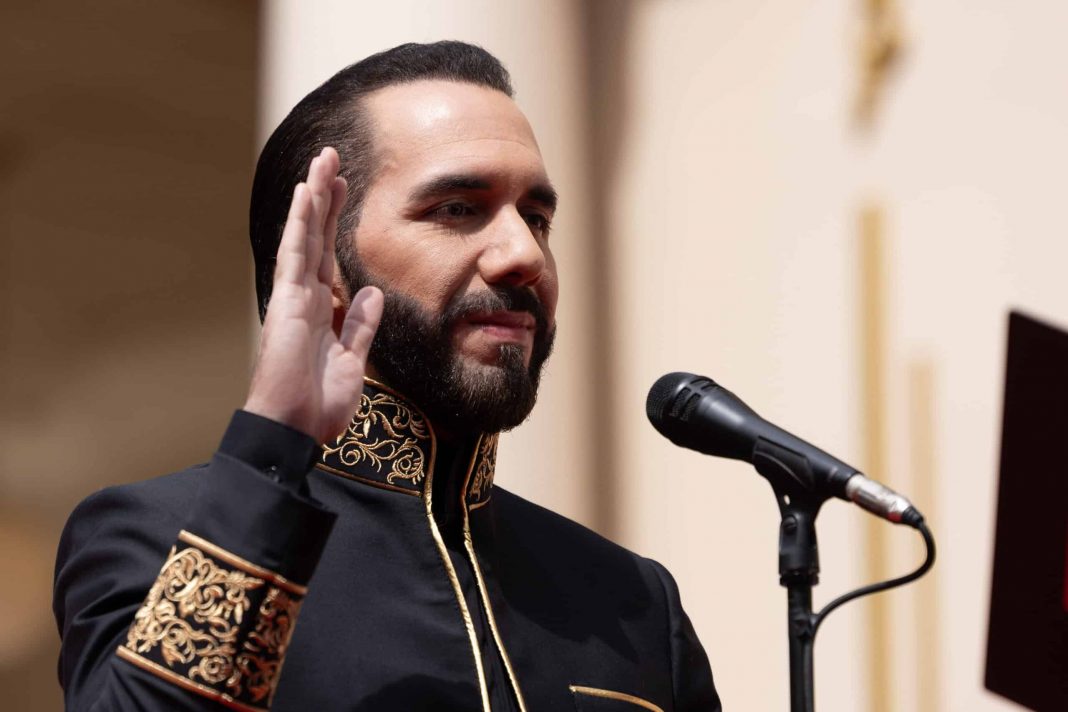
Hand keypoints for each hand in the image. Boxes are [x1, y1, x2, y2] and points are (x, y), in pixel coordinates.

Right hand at [243, 147, 382, 442]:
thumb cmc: (317, 406)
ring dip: (313, 198)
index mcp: (320, 312)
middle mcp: (304, 298)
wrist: (294, 430)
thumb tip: (371, 294)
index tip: (345, 190)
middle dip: (325, 198)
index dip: (336, 223)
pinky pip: (295, 254)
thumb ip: (359, 326)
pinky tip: (305, 192)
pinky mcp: (287, 302)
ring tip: (322, 161)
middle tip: (333, 160)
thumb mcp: (352, 362)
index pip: (329, 256)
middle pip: (316, 237)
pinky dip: (300, 222)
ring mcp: (294, 298)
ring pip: (305, 236)